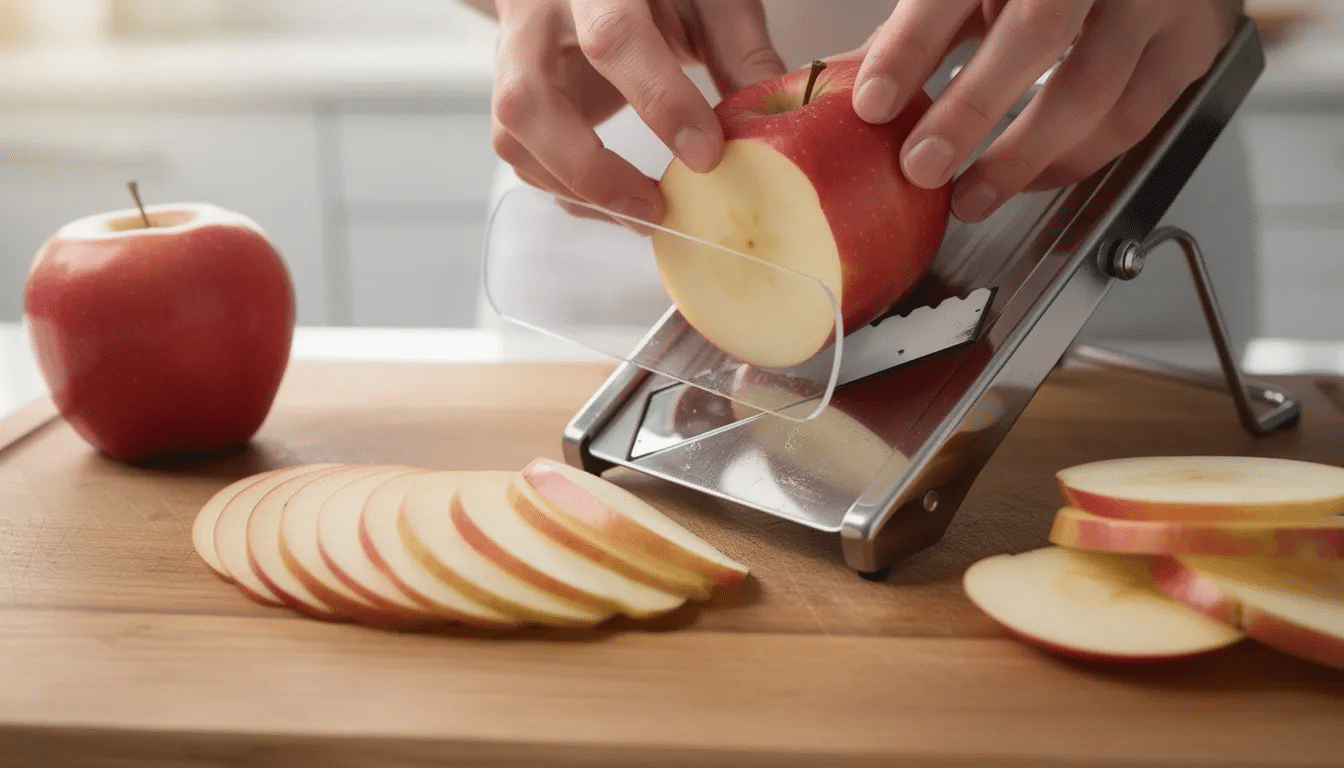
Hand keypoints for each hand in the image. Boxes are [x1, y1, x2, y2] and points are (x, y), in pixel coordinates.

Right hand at [489, 0, 785, 224]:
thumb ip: (739, 50)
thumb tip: (772, 127)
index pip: (612, 38)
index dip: (659, 100)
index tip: (706, 153)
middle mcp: (536, 16)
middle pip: (530, 100)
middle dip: (593, 169)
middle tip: (655, 208)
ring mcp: (513, 57)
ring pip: (515, 137)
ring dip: (578, 190)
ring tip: (644, 213)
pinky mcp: (513, 95)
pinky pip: (523, 156)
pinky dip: (570, 190)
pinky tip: (618, 201)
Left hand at [851, 0, 1242, 221]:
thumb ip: (924, 29)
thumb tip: (855, 89)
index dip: (910, 46)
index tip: (872, 103)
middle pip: (1039, 28)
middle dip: (972, 109)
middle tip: (922, 166)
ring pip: (1094, 87)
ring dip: (1024, 157)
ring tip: (970, 197)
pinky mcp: (1192, 39)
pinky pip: (1134, 117)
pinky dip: (1074, 159)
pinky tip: (1030, 177)